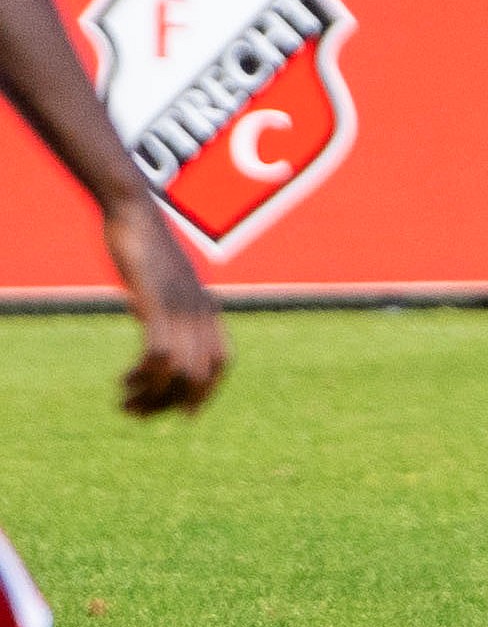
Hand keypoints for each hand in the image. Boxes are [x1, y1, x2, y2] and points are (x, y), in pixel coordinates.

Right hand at [101, 202, 224, 415]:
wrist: (134, 211)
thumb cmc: (145, 245)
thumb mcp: (164, 280)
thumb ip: (169, 303)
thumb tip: (160, 323)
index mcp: (206, 307)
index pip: (223, 361)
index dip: (207, 392)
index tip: (186, 414)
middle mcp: (200, 311)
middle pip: (202, 375)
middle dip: (172, 403)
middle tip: (139, 415)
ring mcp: (180, 307)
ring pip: (181, 371)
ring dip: (152, 396)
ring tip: (126, 403)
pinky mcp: (155, 304)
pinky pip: (160, 353)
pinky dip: (145, 376)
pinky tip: (125, 380)